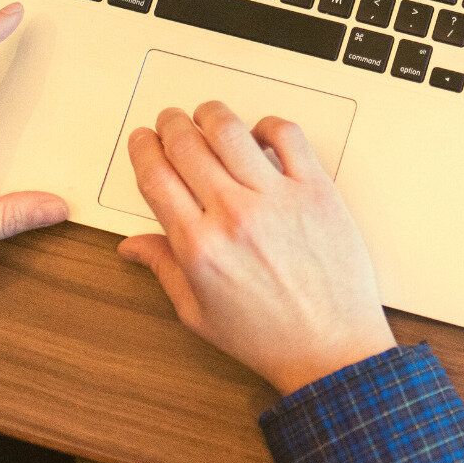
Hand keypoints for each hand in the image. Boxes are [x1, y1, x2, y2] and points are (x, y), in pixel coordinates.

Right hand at [118, 102, 394, 395]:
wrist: (331, 348)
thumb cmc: (269, 337)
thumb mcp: (199, 314)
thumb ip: (164, 269)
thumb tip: (132, 245)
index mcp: (199, 246)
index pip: (156, 176)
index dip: (143, 149)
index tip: (142, 140)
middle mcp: (234, 215)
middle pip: (187, 145)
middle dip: (171, 125)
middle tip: (170, 121)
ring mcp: (277, 198)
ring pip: (231, 130)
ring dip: (211, 114)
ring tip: (207, 115)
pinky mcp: (316, 189)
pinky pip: (287, 136)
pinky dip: (267, 124)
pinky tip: (259, 134)